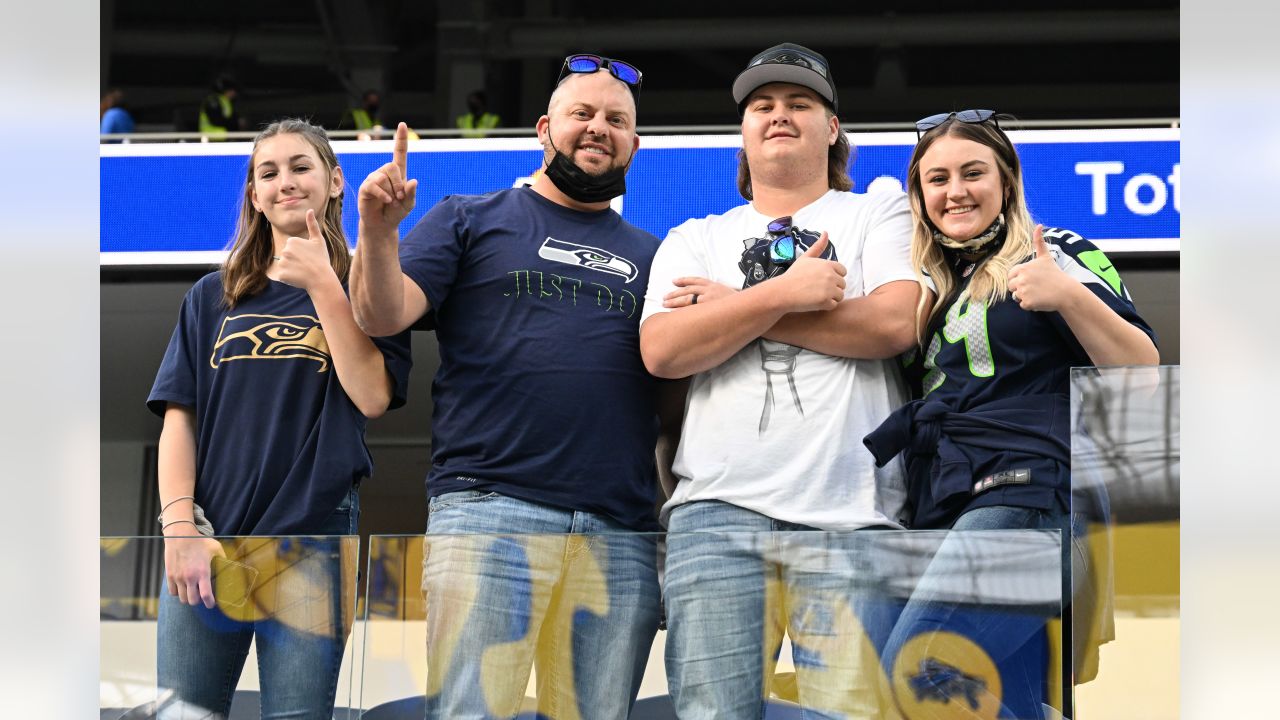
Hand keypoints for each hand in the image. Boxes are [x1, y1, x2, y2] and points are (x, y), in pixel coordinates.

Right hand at [164, 535, 225, 608]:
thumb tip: (232, 568)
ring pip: (182, 599)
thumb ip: (223, 560)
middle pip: (193, 601)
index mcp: (202, 572)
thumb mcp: (216, 548)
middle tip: (202, 596)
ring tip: (193, 591)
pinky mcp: (169, 576)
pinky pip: (173, 592)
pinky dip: (178, 593)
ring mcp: (178, 578)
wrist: (180, 535)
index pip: (206, 595)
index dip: (209, 603)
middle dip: (198, 601)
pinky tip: (183, 586)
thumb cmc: (199, 541)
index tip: (212, 604)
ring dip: (188, 597)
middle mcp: (190, 577)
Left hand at [275, 209, 338, 292]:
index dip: (301, 253)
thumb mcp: (319, 240)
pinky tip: (298, 278)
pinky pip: (283, 276)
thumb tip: (310, 209)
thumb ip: (312, 225)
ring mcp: (282, 263)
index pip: (292, 248)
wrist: (322, 279)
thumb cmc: (322, 259)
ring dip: (292, 270)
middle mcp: (285, 250)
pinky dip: (289, 279)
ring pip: (285, 266)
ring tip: (303, 272)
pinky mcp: (281, 274)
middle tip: (307, 265)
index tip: (309, 257)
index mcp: (292, 241)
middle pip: (287, 256)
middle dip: (295, 261)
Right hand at [357, 122, 418, 239]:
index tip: (402, 124)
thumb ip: (412, 194)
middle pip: (391, 166)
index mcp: (397, 173)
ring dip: (391, 191)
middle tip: (400, 197)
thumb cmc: (396, 212)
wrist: (382, 225)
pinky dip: (383, 194)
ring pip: (383, 177)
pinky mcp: (365, 187)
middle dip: (398, 183)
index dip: (400, 139)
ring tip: (392, 202)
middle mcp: (384, 173)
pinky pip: (374, 185)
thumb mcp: (409, 204)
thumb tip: (413, 181)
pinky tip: (386, 201)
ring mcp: (373, 179)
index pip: (399, 153)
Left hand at [663, 277, 736, 307]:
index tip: (674, 281)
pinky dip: (681, 311)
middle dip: (675, 293)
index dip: (684, 280)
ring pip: (687, 299)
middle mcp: (710, 290)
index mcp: (715, 285)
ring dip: (674, 301)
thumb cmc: (741, 304)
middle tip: (664, 297)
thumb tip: (711, 301)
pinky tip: (673, 314)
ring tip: (664, 304)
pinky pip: (691, 310)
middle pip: (688, 290)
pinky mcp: (708, 310)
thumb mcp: (730, 294)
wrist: (750, 308)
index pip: (696, 280)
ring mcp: (708, 300)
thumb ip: (719, 295)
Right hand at [774, 232, 845, 311]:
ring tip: (816, 297)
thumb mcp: (806, 258)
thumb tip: (826, 232)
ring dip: (831, 298)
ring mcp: (829, 288)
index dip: (833, 277)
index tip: (821, 280)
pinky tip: (815, 303)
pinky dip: (826, 306)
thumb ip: (818, 246)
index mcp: (828, 264)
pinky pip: (833, 305)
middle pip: (842, 284)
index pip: (843, 271)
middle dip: (832, 288)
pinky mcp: (825, 301)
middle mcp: (831, 275)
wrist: (783, 291)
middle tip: (816, 290)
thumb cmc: (793, 275)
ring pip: (840, 296)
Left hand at [1007, 225, 1078, 311]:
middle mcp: (1020, 279)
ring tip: (1039, 292)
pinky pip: (1023, 305)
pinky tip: (1041, 299)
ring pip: (1016, 297)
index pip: (1010, 276)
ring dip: (1026, 297)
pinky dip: (1031, 305)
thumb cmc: (1055, 274)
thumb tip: (1039, 225)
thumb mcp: (1045, 257)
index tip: (1032, 279)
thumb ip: (1039, 242)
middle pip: (1011, 287)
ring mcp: (1023, 291)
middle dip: (1021, 288)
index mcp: (1022, 268)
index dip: (1020, 279)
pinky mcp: (1027, 302)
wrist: (1066, 291)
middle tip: (1036, 287)